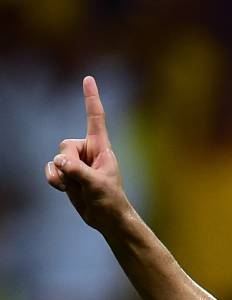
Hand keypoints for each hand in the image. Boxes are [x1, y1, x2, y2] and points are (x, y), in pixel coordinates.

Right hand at [44, 76, 130, 230]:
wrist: (106, 218)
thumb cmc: (110, 200)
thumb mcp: (97, 185)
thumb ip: (78, 171)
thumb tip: (60, 161)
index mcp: (102, 148)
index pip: (95, 119)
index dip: (91, 99)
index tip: (89, 79)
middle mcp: (88, 151)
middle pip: (65, 145)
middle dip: (68, 163)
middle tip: (81, 178)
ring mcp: (77, 162)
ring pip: (56, 159)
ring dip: (61, 175)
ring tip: (77, 187)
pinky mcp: (69, 173)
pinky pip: (52, 169)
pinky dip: (54, 179)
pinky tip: (65, 189)